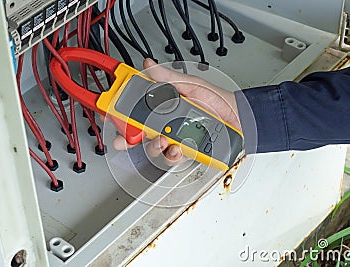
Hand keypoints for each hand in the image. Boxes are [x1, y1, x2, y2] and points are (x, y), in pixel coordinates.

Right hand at [113, 58, 240, 165]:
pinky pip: (172, 158)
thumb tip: (148, 65)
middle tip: (129, 136)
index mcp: (164, 105)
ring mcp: (175, 138)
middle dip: (128, 137)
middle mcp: (166, 123)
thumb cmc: (217, 100)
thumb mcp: (192, 85)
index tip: (110, 112)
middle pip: (138, 133)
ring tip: (165, 139)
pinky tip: (179, 148)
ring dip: (154, 146)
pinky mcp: (185, 151)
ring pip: (153, 148)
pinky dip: (173, 155)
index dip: (120, 113)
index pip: (136, 109)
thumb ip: (169, 78)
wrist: (239, 119)